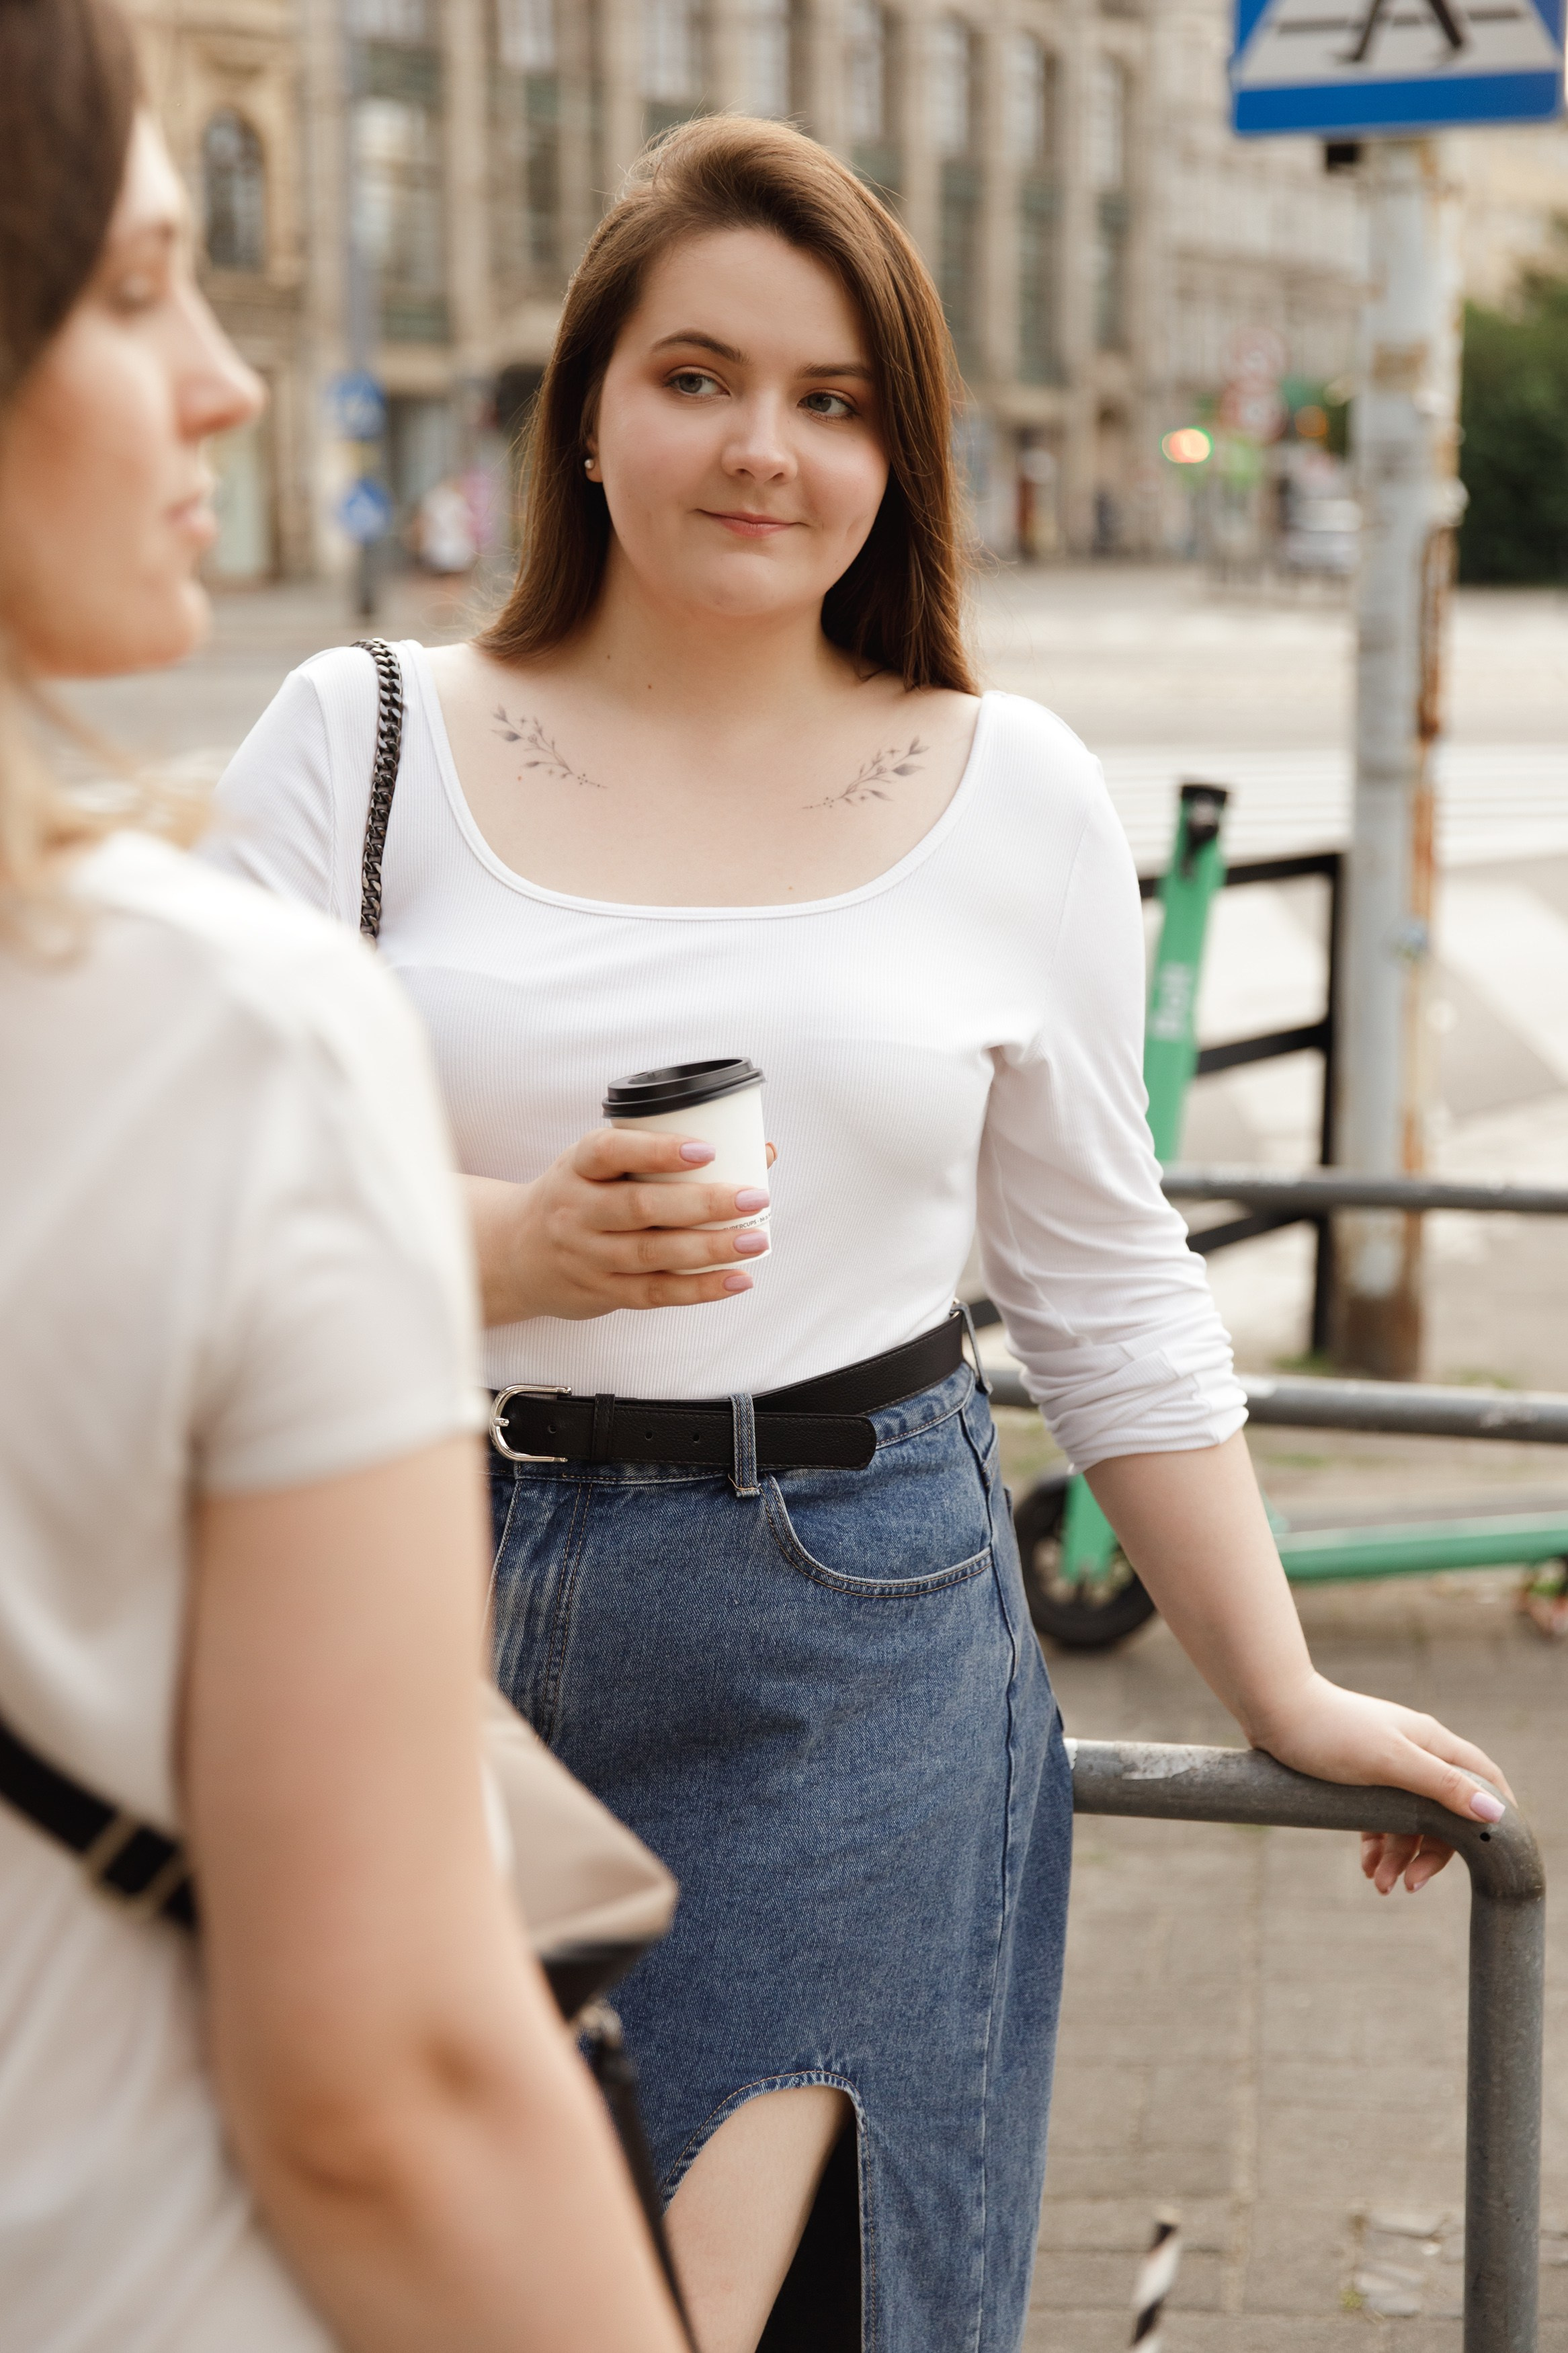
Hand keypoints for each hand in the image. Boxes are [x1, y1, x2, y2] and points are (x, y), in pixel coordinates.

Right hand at [468, 1129, 773, 1324]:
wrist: (517, 1253)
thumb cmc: (580, 1196)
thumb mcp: (602, 1165)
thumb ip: (665, 1156)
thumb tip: (761, 1152)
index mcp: (578, 1166)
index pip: (611, 1151)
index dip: (657, 1150)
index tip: (706, 1149)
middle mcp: (577, 1210)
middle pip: (639, 1207)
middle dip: (701, 1203)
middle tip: (753, 1196)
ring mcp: (587, 1255)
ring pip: (651, 1254)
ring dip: (709, 1249)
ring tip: (754, 1240)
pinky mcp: (601, 1291)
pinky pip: (654, 1293)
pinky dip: (699, 1289)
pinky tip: (736, 1280)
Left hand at [1252, 1671, 1513, 1895]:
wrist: (1272, 1711)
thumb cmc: (1332, 1731)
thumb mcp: (1391, 1762)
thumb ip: (1441, 1786)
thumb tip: (1493, 1813)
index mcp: (1432, 1743)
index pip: (1483, 1777)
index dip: (1496, 1811)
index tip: (1500, 1851)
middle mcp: (1415, 1753)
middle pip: (1443, 1813)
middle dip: (1430, 1852)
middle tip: (1409, 1885)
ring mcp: (1386, 1766)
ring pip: (1407, 1821)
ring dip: (1399, 1855)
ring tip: (1379, 1882)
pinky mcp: (1358, 1778)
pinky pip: (1379, 1819)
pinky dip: (1377, 1845)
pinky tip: (1367, 1866)